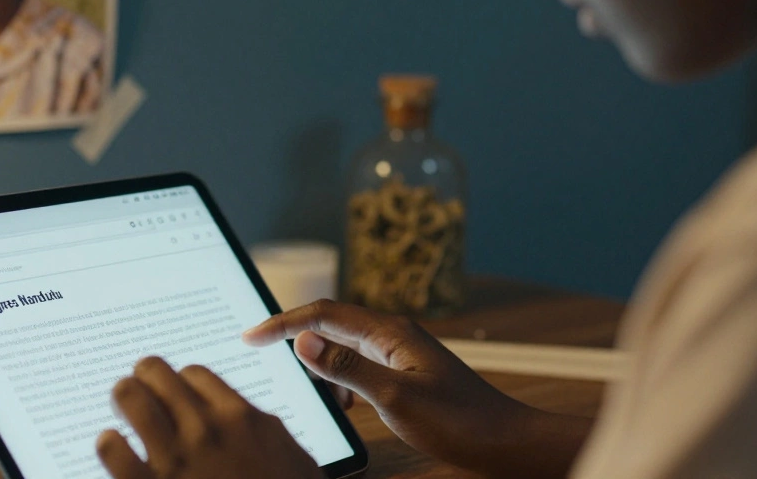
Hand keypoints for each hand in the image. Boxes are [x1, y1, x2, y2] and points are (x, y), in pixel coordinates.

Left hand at [96, 356, 321, 478]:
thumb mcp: (291, 457)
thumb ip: (261, 429)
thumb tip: (243, 414)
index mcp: (241, 418)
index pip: (194, 373)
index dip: (181, 381)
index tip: (176, 390)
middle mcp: (206, 430)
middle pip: (157, 373)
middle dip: (145, 377)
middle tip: (139, 384)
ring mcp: (175, 459)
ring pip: (130, 398)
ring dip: (123, 396)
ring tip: (122, 402)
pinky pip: (112, 448)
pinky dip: (108, 443)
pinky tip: (113, 447)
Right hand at [242, 299, 535, 473]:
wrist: (505, 442)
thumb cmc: (459, 421)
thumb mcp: (395, 398)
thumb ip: (347, 368)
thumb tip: (303, 339)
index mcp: (389, 332)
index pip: (324, 313)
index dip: (283, 322)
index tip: (250, 337)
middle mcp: (393, 335)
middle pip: (330, 324)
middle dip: (295, 338)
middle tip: (262, 356)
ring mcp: (400, 354)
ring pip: (343, 348)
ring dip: (318, 365)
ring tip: (303, 389)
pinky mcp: (405, 373)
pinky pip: (359, 368)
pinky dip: (339, 383)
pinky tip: (340, 406)